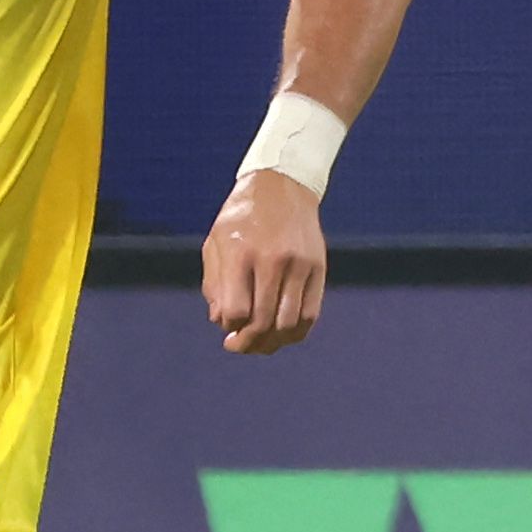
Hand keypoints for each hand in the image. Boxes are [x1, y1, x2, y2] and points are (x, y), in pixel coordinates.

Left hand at [201, 168, 327, 352]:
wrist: (282, 185)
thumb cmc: (242, 217)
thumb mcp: (216, 242)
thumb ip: (214, 284)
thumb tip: (221, 322)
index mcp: (241, 252)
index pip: (237, 310)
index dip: (231, 327)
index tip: (227, 327)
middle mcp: (272, 259)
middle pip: (263, 321)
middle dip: (248, 343)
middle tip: (239, 346)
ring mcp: (299, 264)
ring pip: (289, 323)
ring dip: (273, 342)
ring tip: (262, 344)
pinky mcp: (318, 268)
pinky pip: (310, 314)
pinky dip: (296, 332)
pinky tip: (283, 334)